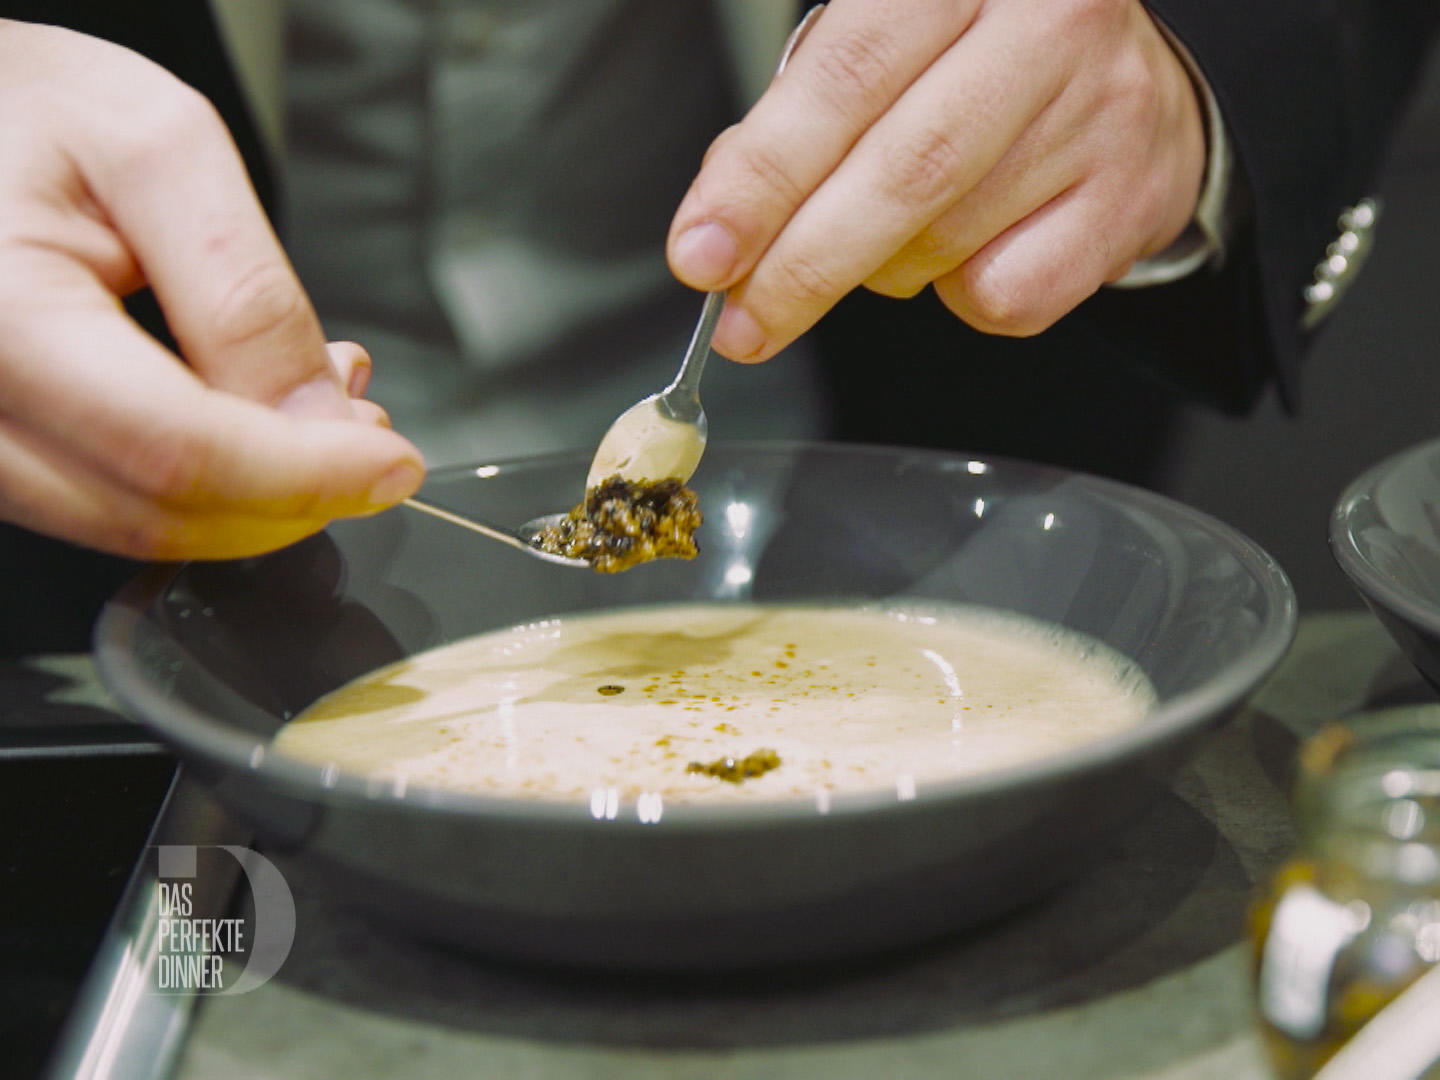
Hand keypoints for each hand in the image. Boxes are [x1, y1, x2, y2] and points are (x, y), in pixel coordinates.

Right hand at [0, 21, 423, 560]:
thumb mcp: (163, 153)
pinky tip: (246, 413)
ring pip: (135, 525)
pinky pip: (103, 500)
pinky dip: (203, 481)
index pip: (177, 450)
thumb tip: (321, 420)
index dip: (307, 474)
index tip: (393, 466)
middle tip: (364, 427)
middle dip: (293, 490)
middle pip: (160, 510)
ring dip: (256, 493)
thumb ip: (244, 294)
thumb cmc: (31, 104)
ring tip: (313, 404)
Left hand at [667, 0, 1205, 360]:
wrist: (1128, 82)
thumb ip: (797, 119)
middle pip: (901, 172)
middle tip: (741, 325)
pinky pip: (1006, 295)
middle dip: (801, 266)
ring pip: (945, 240)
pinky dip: (958, 296)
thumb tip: (721, 226)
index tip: (701, 254)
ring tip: (885, 236)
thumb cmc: (974, 62)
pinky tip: (971, 249)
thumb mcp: (882, 49)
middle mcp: (1049, 21)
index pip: (844, 76)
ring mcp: (1104, 110)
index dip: (762, 177)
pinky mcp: (1134, 198)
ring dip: (880, 270)